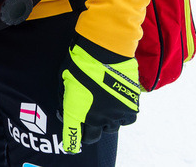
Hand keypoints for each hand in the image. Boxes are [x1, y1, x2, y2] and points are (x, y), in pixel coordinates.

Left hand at [59, 37, 141, 153]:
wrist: (104, 51)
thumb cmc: (80, 62)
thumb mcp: (64, 80)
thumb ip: (65, 97)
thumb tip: (65, 108)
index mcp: (77, 111)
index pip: (72, 136)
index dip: (71, 143)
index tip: (71, 145)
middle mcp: (97, 117)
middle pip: (92, 137)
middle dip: (88, 133)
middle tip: (87, 126)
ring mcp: (115, 113)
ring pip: (110, 129)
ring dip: (105, 123)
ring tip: (103, 111)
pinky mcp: (130, 107)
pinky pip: (126, 120)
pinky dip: (121, 117)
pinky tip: (117, 108)